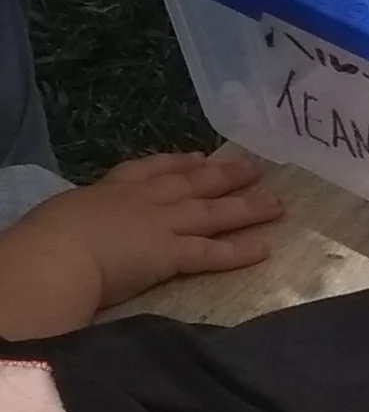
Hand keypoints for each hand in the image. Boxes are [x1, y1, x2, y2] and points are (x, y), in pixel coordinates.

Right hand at [22, 150, 282, 310]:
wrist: (57, 254)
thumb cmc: (49, 236)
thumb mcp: (65, 213)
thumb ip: (84, 216)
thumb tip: (82, 224)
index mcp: (113, 188)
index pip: (153, 169)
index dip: (180, 162)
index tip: (200, 157)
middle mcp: (146, 200)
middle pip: (194, 184)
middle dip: (225, 176)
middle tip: (254, 168)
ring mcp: (162, 224)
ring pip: (214, 213)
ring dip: (247, 208)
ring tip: (277, 203)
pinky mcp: (172, 254)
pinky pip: (212, 252)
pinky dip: (240, 251)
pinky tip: (265, 248)